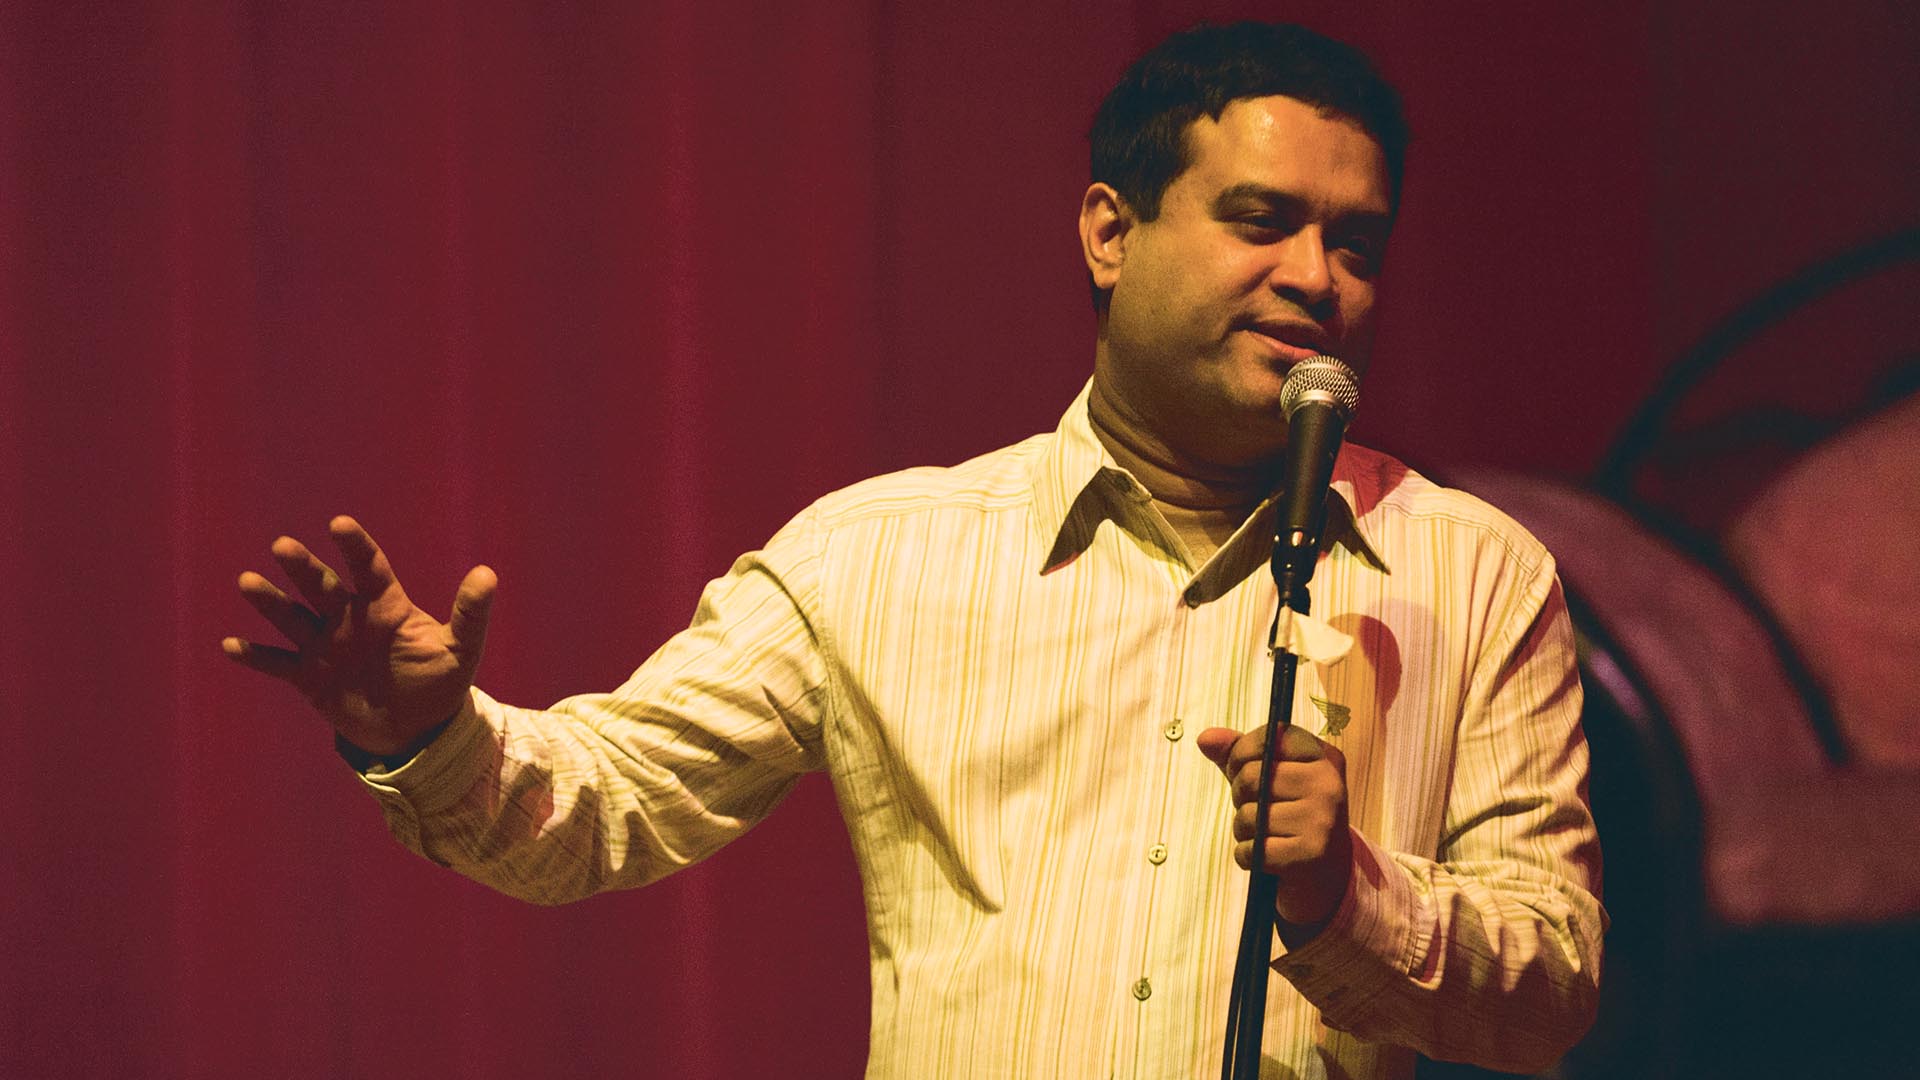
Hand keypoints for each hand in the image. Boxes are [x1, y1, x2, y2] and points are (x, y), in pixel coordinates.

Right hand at [222, 515, 495, 755]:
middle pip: (322, 587)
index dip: (355, 546)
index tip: (339, 523)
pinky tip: (231, 645)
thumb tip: (488, 573)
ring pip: (293, 618)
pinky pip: (278, 663)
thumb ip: (471, 614)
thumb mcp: (460, 650)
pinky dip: (256, 656)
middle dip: (303, 567)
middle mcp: (349, 619)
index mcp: (385, 606)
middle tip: (283, 545)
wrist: (416, 729)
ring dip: (271, 601)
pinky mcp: (309, 677)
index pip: (368, 568)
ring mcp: (325, 646)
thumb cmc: (439, 682)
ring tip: (248, 582)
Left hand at [1196, 723, 1352, 929]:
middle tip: (1258, 812)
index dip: (1242, 753)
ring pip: (1249, 816)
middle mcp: (1329, 784)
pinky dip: (1247, 857)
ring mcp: (1322, 820)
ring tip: (1265, 836)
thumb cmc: (1292, 820)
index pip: (1272, 735)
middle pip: (1252, 776)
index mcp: (1323, 757)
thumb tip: (1205, 738)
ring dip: (1244, 831)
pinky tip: (1266, 859)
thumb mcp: (1269, 780)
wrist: (1329, 879)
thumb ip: (1239, 755)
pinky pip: (1251, 850)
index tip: (1242, 771)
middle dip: (1241, 797)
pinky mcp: (1310, 855)